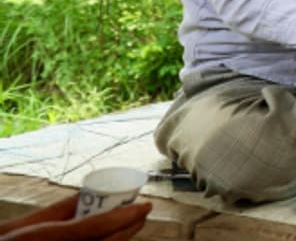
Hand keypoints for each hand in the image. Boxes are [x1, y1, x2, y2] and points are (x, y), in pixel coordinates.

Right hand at [0, 196, 150, 240]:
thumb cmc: (7, 239)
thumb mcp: (27, 223)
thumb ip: (60, 210)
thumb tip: (86, 195)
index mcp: (51, 236)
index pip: (98, 226)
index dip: (126, 216)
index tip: (146, 205)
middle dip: (131, 228)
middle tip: (143, 212)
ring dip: (121, 238)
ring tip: (133, 222)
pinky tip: (114, 236)